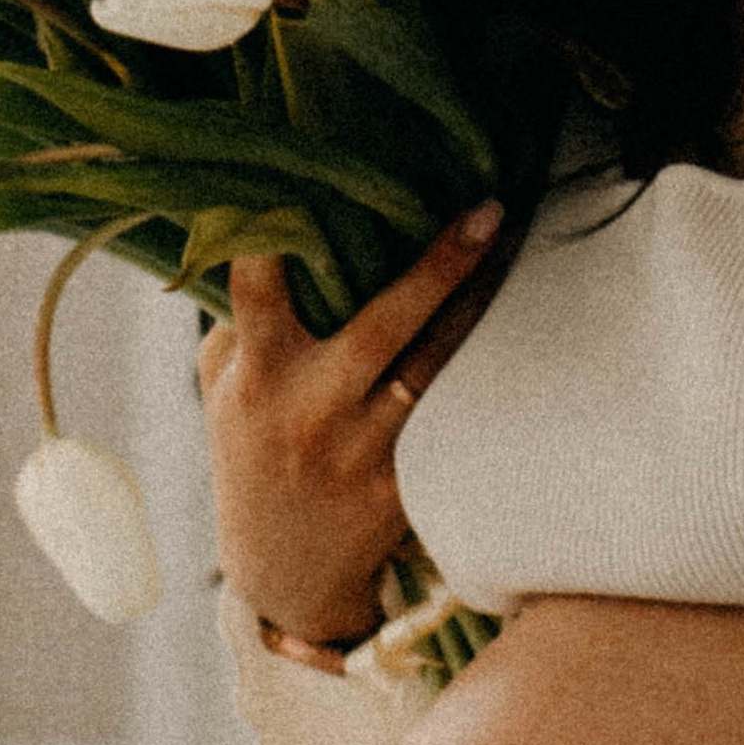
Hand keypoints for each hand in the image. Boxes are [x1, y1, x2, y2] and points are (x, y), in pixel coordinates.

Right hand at [201, 202, 505, 648]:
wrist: (282, 578)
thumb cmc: (250, 454)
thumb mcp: (223, 390)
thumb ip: (244, 322)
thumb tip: (272, 226)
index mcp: (255, 376)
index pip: (257, 285)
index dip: (274, 225)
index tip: (309, 166)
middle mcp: (308, 411)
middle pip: (382, 324)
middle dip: (439, 265)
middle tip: (491, 208)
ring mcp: (361, 453)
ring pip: (435, 366)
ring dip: (480, 304)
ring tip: (518, 247)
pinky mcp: (403, 487)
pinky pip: (452, 412)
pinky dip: (481, 365)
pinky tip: (520, 323)